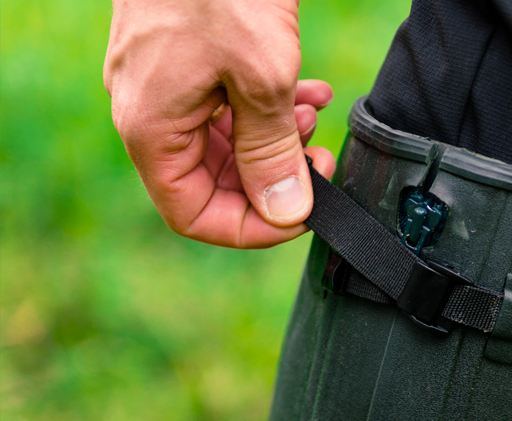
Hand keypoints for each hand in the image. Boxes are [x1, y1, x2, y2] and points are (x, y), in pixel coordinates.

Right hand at [104, 0, 336, 247]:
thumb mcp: (261, 78)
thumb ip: (272, 153)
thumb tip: (286, 212)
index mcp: (152, 130)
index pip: (194, 215)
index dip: (252, 228)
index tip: (302, 212)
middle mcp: (148, 112)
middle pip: (211, 183)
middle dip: (272, 178)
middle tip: (318, 159)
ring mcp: (162, 83)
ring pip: (223, 144)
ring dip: (275, 142)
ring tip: (313, 120)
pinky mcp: (182, 57)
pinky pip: (223, 105)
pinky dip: (268, 108)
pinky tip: (308, 94)